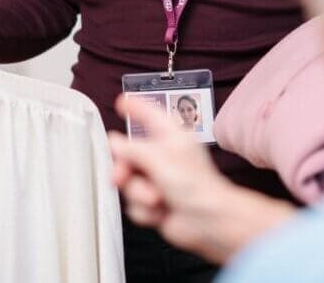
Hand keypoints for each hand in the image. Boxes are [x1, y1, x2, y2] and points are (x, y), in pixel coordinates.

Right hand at [109, 94, 294, 264]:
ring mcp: (160, 180)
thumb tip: (115, 142)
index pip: (150, 115)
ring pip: (130, 183)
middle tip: (121, 177)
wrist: (208, 221)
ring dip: (140, 194)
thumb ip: (132, 149)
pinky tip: (161, 211)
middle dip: (125, 170)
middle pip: (130, 156)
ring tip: (157, 198)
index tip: (122, 102)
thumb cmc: (196, 186)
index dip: (136, 107)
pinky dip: (146, 211)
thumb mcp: (159, 159)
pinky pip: (135, 204)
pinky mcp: (156, 203)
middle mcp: (165, 157)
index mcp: (171, 137)